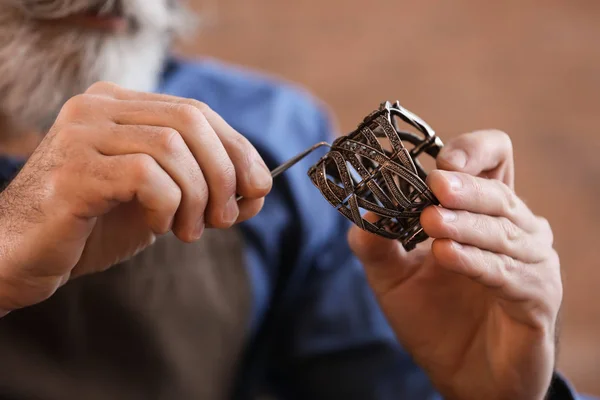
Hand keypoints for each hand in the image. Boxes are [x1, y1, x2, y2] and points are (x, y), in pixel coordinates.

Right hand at [0, 81, 271, 312]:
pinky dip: (169, 205)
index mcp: (120, 106)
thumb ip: (206, 191)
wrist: (26, 256)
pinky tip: (159, 226)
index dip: (237, 148)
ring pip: (173, 147)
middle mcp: (98, 107)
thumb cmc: (93, 227)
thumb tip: (258, 192)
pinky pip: (147, 176)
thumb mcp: (163, 204)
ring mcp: (82, 134)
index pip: (197, 112)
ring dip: (198, 196)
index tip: (259, 186)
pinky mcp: (74, 170)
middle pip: (191, 121)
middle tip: (226, 217)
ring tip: (190, 231)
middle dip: (225, 172)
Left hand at [348, 130, 560, 399]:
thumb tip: (361, 212)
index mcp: (481, 211)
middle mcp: (513, 229)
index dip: (472, 151)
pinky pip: (508, 273)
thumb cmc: (433, 318)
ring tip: (432, 224)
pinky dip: (475, 261)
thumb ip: (375, 245)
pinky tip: (446, 255)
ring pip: (504, 230)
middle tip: (435, 188)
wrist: (460, 375)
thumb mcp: (392, 278)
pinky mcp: (537, 297)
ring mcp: (531, 261)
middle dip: (465, 188)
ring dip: (466, 225)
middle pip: (499, 191)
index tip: (439, 164)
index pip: (494, 158)